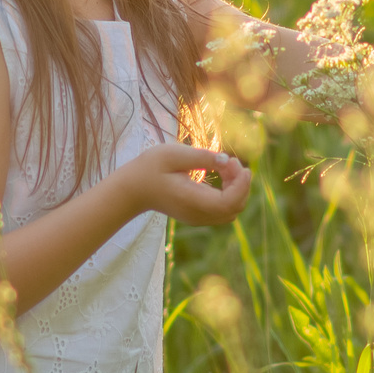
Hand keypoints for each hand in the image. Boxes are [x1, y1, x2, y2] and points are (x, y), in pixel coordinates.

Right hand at [118, 143, 251, 226]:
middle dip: (240, 183)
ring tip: (224, 166)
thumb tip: (226, 159)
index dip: (241, 185)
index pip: (229, 203)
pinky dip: (229, 192)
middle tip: (229, 161)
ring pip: (232, 210)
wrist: (132, 189)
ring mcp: (199, 218)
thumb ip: (201, 157)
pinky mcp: (199, 215)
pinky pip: (224, 209)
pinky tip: (221, 174)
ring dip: (236, 188)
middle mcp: (198, 214)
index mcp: (192, 200)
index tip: (236, 162)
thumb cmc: (149, 168)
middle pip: (235, 207)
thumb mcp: (172, 154)